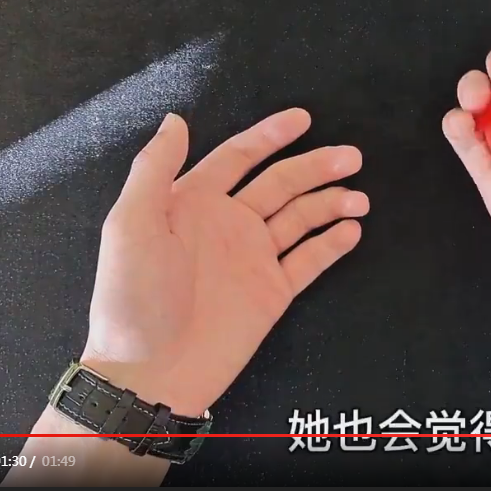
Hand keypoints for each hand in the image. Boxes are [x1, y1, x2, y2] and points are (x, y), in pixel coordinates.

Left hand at [83, 109, 368, 416]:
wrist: (150, 372)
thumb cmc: (132, 299)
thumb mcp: (130, 225)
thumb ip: (154, 169)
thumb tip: (176, 119)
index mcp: (193, 203)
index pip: (238, 157)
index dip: (269, 136)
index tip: (302, 118)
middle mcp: (228, 224)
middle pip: (281, 183)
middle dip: (316, 167)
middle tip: (351, 156)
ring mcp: (253, 258)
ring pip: (301, 218)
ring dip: (331, 203)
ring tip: (359, 199)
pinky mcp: (273, 292)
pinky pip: (309, 260)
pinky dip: (332, 244)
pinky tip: (351, 230)